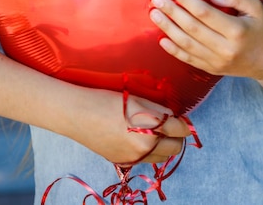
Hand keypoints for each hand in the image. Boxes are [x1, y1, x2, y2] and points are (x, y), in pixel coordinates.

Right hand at [70, 87, 190, 165]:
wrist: (79, 115)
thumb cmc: (107, 100)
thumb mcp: (137, 99)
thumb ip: (159, 109)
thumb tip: (173, 117)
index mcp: (152, 126)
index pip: (182, 129)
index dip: (183, 123)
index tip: (181, 119)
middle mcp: (147, 146)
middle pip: (176, 147)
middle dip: (177, 136)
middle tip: (170, 125)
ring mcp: (135, 157)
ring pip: (163, 157)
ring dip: (165, 146)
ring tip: (155, 132)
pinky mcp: (125, 163)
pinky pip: (147, 160)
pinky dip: (150, 152)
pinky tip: (140, 139)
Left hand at [149, 0, 262, 80]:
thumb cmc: (262, 29)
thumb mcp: (257, 8)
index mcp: (237, 30)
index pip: (205, 13)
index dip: (187, 1)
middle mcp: (225, 48)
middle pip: (192, 28)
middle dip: (172, 12)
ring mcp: (217, 62)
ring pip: (186, 45)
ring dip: (167, 29)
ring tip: (154, 14)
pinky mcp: (212, 70)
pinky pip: (188, 60)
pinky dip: (173, 50)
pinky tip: (161, 39)